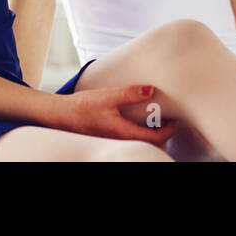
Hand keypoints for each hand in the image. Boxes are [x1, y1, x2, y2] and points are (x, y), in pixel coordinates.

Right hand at [55, 84, 178, 144]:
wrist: (61, 115)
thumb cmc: (82, 107)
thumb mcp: (107, 96)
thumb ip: (129, 93)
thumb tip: (150, 90)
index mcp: (123, 133)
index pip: (155, 138)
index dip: (169, 131)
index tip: (175, 120)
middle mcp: (120, 142)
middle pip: (150, 145)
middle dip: (163, 135)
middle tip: (168, 120)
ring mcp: (114, 142)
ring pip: (140, 144)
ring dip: (151, 136)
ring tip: (156, 121)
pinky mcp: (109, 139)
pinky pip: (130, 141)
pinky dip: (139, 134)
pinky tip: (137, 122)